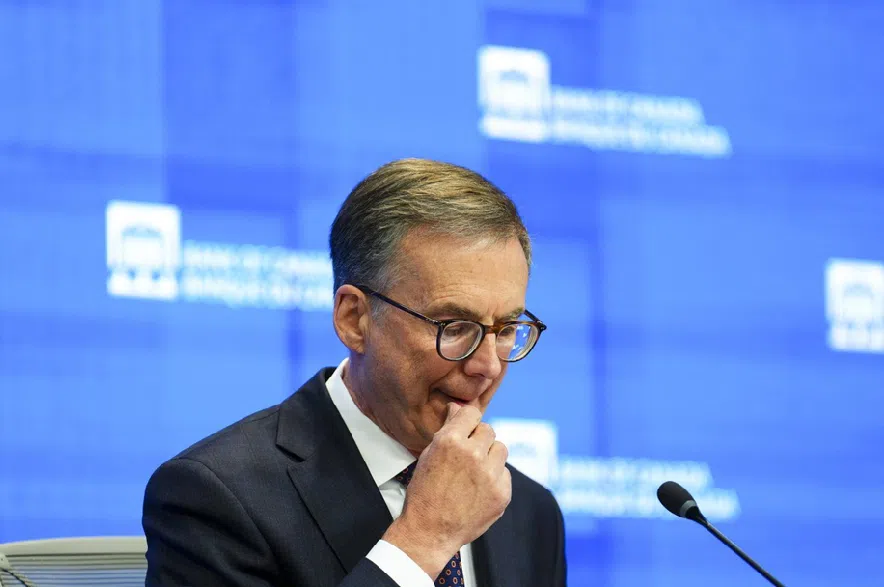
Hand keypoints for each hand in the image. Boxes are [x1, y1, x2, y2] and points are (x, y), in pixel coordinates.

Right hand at [382, 403, 510, 577]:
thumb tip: (459, 408)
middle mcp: (473, 454)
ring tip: (474, 471)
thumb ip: (448, 429)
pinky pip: (505, 473)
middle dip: (478, 439)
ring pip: (500, 449)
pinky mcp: (502, 493)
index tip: (466, 428)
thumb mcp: (429, 455)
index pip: (471, 413)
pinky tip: (479, 488)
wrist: (429, 531)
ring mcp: (490, 475)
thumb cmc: (425, 492)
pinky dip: (495, 477)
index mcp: (451, 441)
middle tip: (467, 455)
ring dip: (490, 456)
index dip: (467, 421)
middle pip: (488, 430)